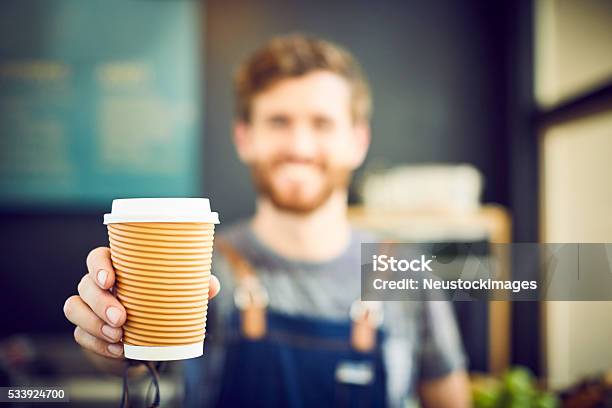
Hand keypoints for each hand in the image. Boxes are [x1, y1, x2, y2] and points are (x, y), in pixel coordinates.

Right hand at [64, 247, 220, 358]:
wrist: (149, 337)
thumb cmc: (161, 303)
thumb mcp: (178, 293)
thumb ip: (194, 286)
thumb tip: (211, 285)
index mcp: (117, 267)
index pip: (96, 257)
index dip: (98, 266)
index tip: (110, 279)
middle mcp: (97, 285)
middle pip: (84, 285)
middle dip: (100, 302)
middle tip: (122, 318)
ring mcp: (88, 308)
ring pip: (74, 308)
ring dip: (94, 323)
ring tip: (118, 336)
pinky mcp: (86, 331)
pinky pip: (80, 335)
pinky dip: (97, 344)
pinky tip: (117, 349)